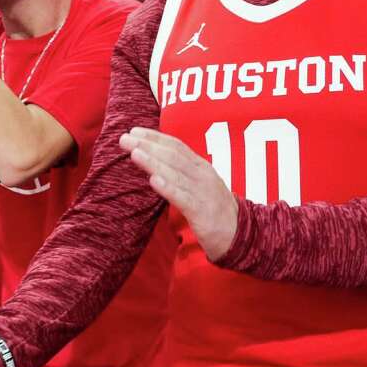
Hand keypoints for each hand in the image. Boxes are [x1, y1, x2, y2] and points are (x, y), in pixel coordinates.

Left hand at [119, 127, 239, 261]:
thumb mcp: (198, 184)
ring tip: (135, 153)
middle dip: (148, 145)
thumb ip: (180, 172)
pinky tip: (153, 180)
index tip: (133, 131)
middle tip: (125, 139)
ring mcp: (203, 192)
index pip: (176, 146)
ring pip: (175, 174)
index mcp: (201, 166)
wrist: (241, 234)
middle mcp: (202, 175)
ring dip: (153, 162)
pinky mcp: (202, 212)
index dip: (154, 137)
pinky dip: (168, 188)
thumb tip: (155, 162)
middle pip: (172, 156)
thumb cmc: (213, 208)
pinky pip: (183, 198)